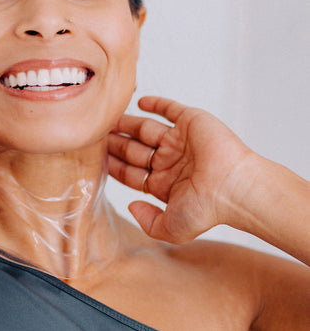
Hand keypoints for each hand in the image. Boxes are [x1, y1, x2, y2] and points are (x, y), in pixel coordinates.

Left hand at [108, 96, 253, 243]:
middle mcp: (170, 160)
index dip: (115, 165)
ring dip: (128, 124)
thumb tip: (131, 206)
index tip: (98, 158)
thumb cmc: (208, 208)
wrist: (234, 187)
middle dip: (116, 144)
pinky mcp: (191, 122)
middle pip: (135, 149)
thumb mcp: (173, 228)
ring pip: (146, 129)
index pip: (132, 172)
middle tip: (96, 136)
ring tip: (108, 120)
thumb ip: (149, 222)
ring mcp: (179, 140)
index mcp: (164, 183)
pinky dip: (155, 104)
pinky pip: (169, 109)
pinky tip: (140, 102)